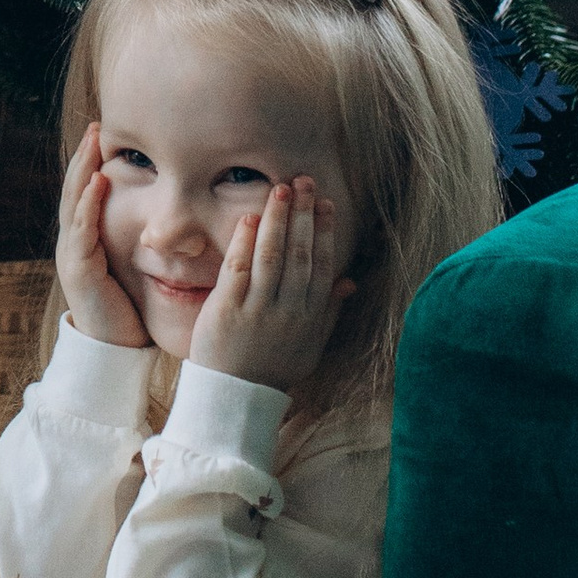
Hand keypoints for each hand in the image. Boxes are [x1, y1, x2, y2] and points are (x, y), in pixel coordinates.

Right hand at [54, 121, 146, 346]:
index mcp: (86, 241)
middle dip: (84, 157)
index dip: (92, 164)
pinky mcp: (79, 269)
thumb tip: (163, 220)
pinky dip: (88, 204)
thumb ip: (138, 243)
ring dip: (83, 172)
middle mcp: (74, 243)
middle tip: (95, 126)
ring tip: (93, 144)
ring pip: (74, 204)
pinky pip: (82, 230)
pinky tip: (97, 184)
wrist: (113, 350)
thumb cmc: (127, 310)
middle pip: (74, 190)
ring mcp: (72, 254)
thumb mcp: (130, 269)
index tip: (104, 135)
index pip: (86, 194)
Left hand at [188, 177, 351, 394]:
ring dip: (278, 220)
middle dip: (303, 215)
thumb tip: (349, 280)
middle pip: (300, 254)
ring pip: (272, 256)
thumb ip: (329, 311)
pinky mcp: (227, 309)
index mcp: (310, 316)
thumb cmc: (273, 367)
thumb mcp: (311, 344)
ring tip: (281, 189)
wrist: (235, 396)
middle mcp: (288, 310)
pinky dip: (245, 242)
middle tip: (305, 182)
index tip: (326, 203)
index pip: (321, 265)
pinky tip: (251, 218)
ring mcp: (258, 309)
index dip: (325, 232)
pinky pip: (239, 269)